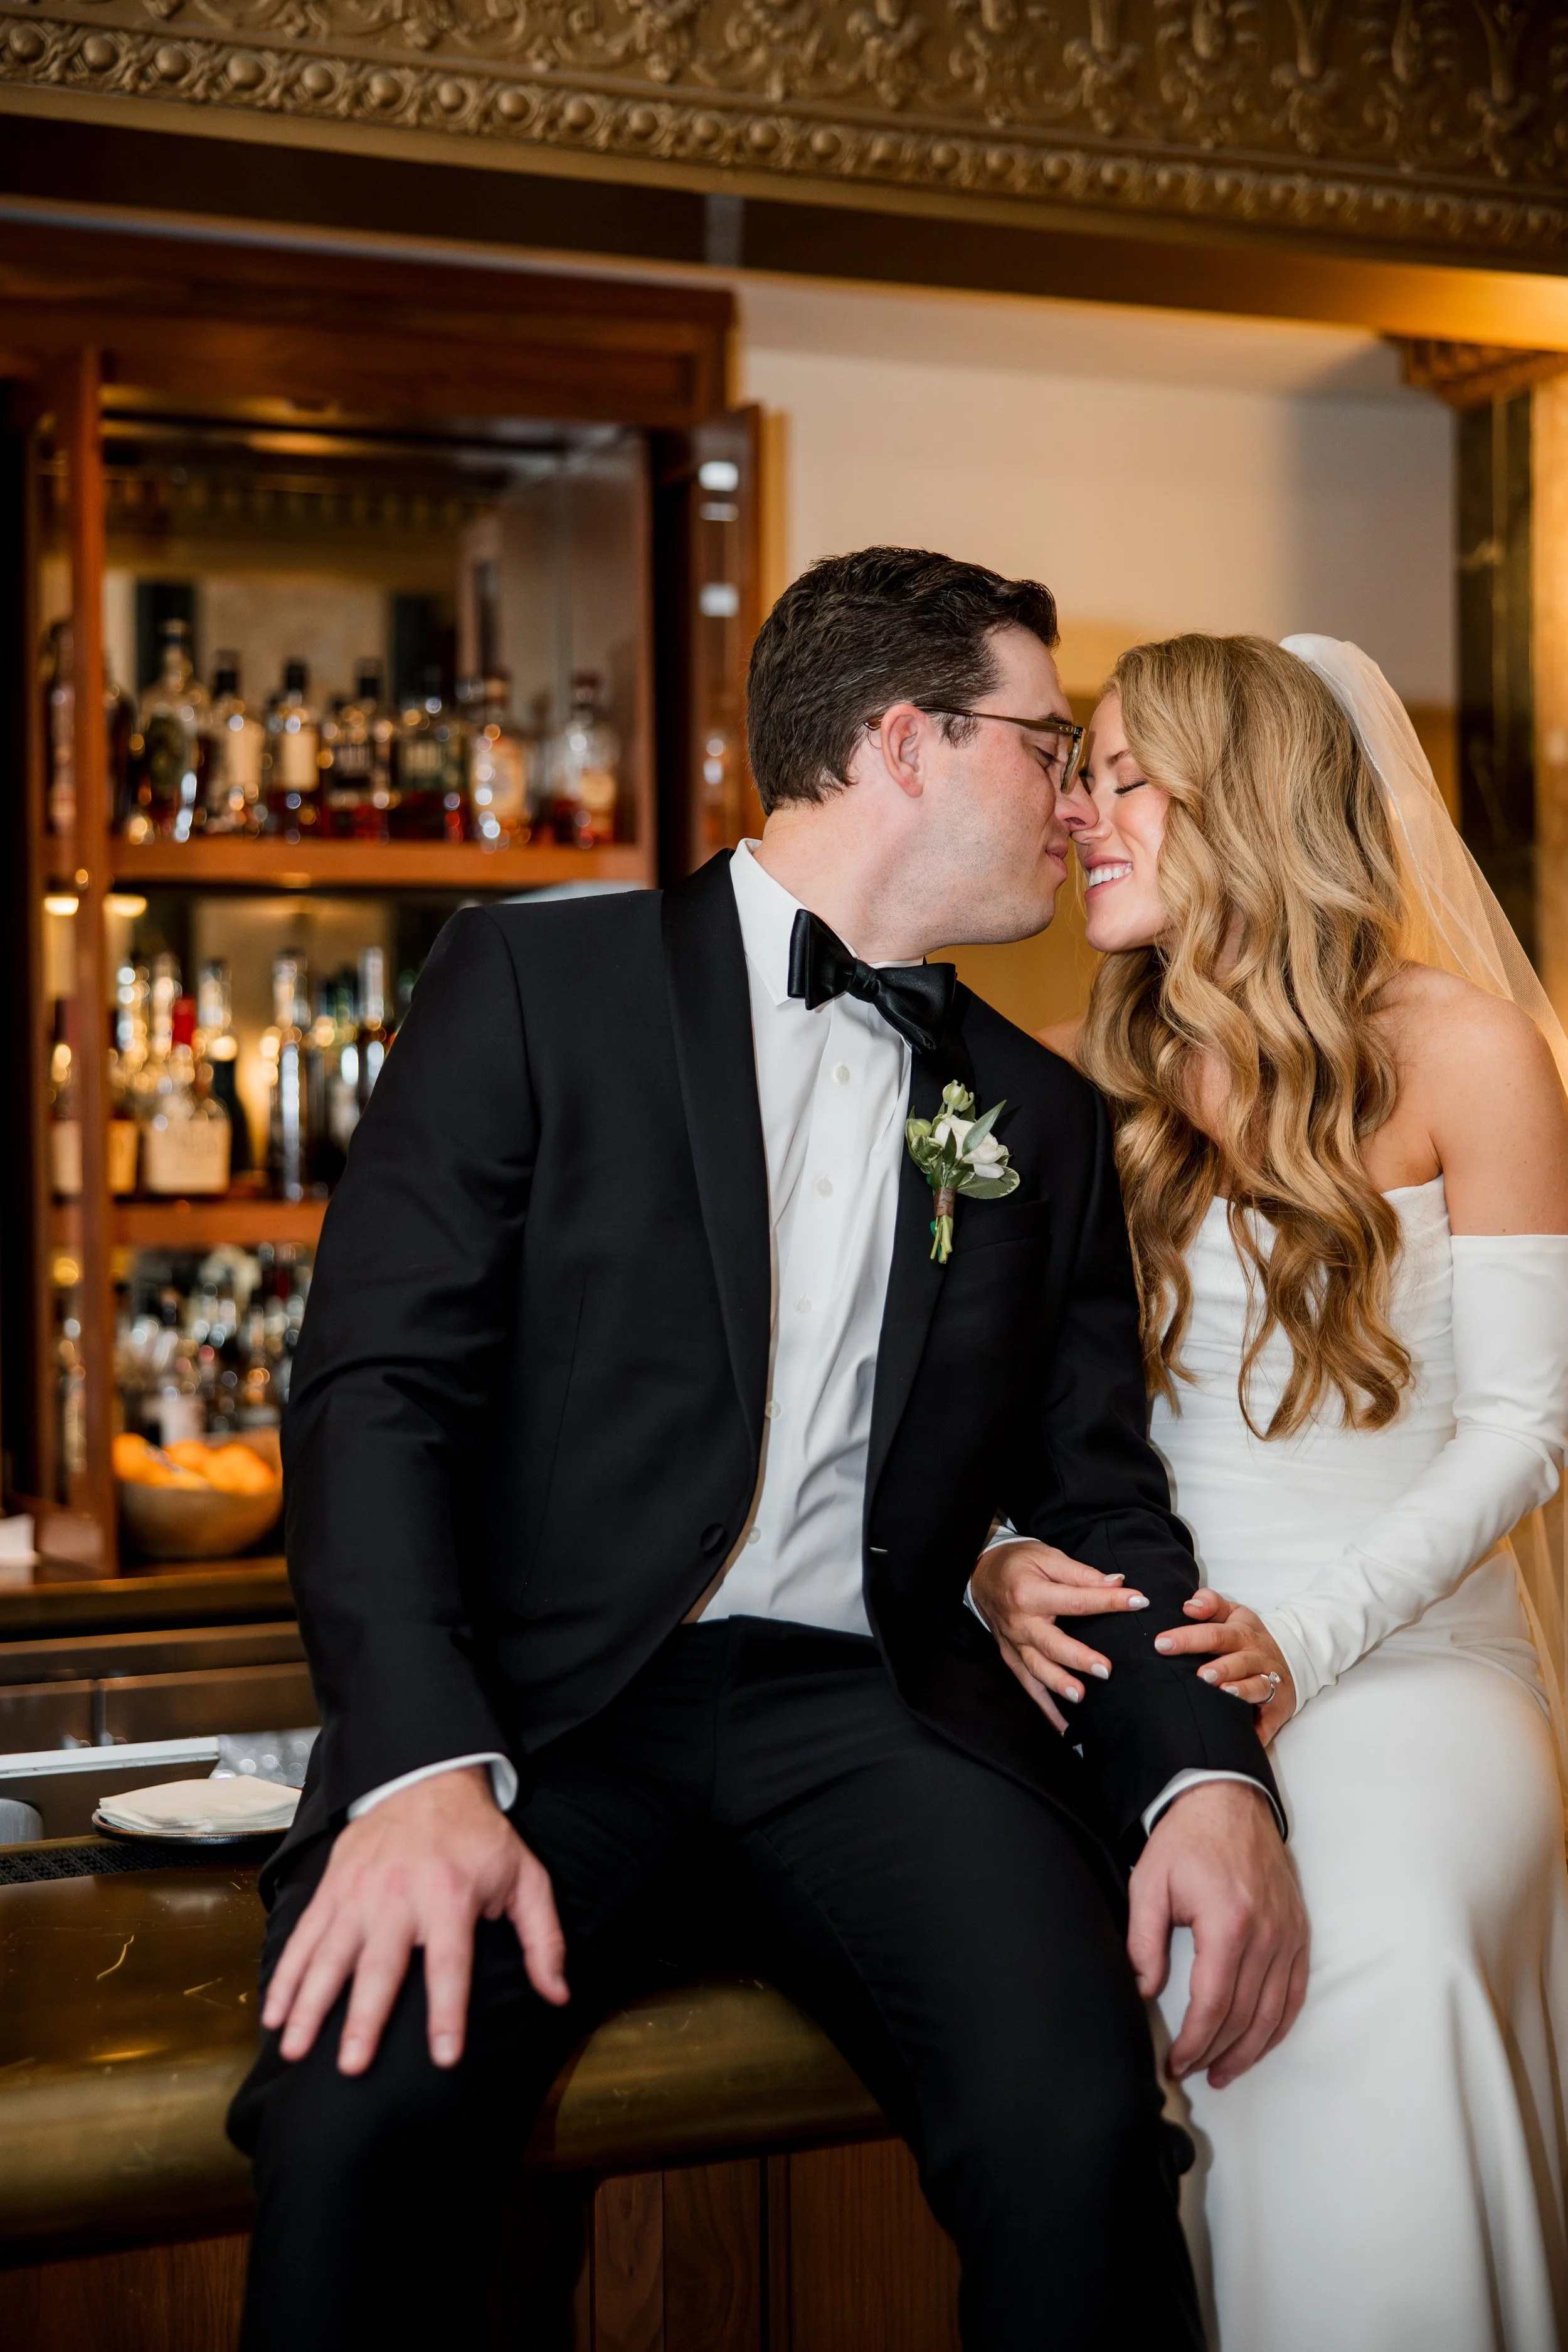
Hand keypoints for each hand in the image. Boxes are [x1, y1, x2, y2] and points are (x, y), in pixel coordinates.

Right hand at [261, 1765, 568, 2076]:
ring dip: (311, 2004)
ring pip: (329, 1955)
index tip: (443, 2056)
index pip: (450, 1963)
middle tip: (352, 2067)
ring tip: (295, 2050)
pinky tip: (273, 2014)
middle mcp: (400, 1895)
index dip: (447, 2011)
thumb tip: (559, 1995)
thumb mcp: (524, 1876)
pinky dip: (286, 1976)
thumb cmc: (479, 1838)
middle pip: (380, 1965)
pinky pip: (304, 1937)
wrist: (426, 1779)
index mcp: (451, 1895)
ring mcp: (359, 1892)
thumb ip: (544, 1938)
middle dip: (365, 2018)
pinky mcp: (332, 1888)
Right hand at [969, 1538, 1150, 1730]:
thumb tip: (1117, 1582)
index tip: (1138, 1601)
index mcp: (1031, 1593)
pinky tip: (1063, 1726)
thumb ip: (1081, 1573)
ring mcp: (1014, 1643)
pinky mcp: (1012, 1657)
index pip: (1076, 1600)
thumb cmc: (1018, 1563)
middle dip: (1078, 1658)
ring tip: (1080, 1696)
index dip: (1109, 1600)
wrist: (981, 1573)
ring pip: (1037, 1669)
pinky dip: (1044, 1708)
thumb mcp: (1048, 1557)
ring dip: (1059, 1684)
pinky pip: (1027, 1685)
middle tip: (1105, 1669)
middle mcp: (1021, 1622)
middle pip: (1052, 1643)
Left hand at [1128, 1781, 1307, 2089]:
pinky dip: (1279, 2025)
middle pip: (1244, 2016)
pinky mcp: (1299, 1932)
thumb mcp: (1149, 1883)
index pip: (1213, 2004)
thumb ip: (1144, 1942)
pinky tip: (1259, 2043)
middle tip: (1192, 2072)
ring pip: (1274, 2013)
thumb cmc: (1187, 1839)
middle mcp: (1267, 1934)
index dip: (1194, 2043)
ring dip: (1249, 2050)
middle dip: (1216, 2052)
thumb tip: (1143, 1992)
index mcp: (1228, 1923)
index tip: (1176, 2063)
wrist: (1228, 1799)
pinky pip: (1296, 1992)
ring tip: (1223, 2071)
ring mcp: (1289, 1934)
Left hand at [1154, 1588, 1296, 1743]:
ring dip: (1241, 1691)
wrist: (1296, 1657)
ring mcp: (1270, 1683)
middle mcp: (1257, 1658)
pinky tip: (1246, 1735)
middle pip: (1237, 1661)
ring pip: (1257, 1686)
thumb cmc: (1249, 1637)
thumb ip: (1211, 1604)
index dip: (1189, 1637)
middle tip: (1200, 1675)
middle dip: (1219, 1668)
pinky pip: (1268, 1721)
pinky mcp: (1278, 1709)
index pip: (1214, 1633)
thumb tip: (1189, 1606)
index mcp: (1242, 1634)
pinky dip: (1258, 1730)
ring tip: (1223, 1692)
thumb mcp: (1234, 1613)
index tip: (1162, 1644)